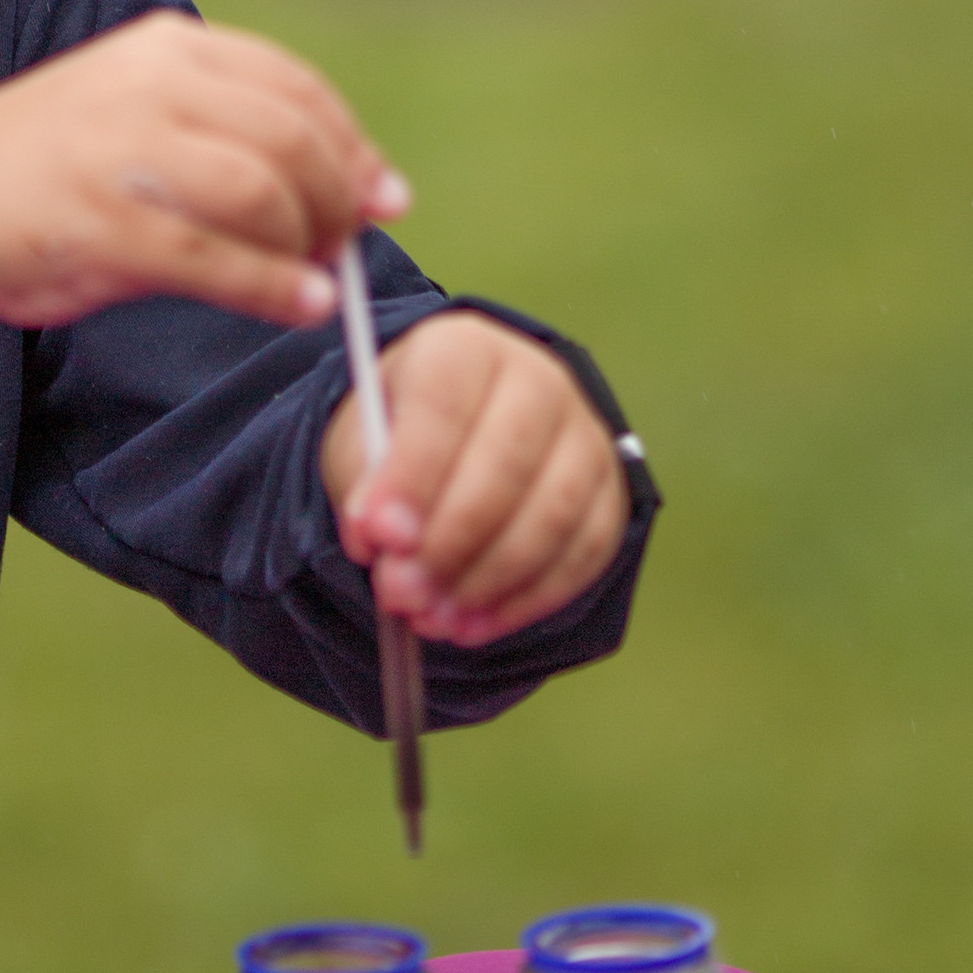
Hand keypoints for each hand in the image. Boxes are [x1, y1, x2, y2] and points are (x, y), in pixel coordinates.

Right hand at [0, 13, 409, 330]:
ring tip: (319, 281)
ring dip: (309, 244)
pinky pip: (213, 255)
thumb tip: (344, 186)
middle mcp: (152, 85)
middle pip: (290, 136)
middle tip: (344, 246)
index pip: (292, 85)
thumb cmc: (50, 168)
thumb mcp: (139, 115)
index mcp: (167, 49)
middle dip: (336, 199)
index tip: (383, 195)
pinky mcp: (103, 219)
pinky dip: (271, 285)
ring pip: (260, 189)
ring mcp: (124, 150)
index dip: (350, 143)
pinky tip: (298, 305)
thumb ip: (227, 133)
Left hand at [321, 314, 626, 644]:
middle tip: (400, 594)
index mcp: (462, 349)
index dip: (413, 473)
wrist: (460, 435)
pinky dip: (528, 598)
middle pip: (507, 461)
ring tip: (433, 619)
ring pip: (553, 512)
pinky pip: (584, 552)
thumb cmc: (400, 436)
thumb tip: (380, 543)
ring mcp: (583, 434)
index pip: (444, 403)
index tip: (379, 537)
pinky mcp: (610, 490)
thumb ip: (366, 487)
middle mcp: (537, 379)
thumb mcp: (362, 445)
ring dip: (489, 578)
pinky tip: (476, 623)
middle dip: (450, 540)